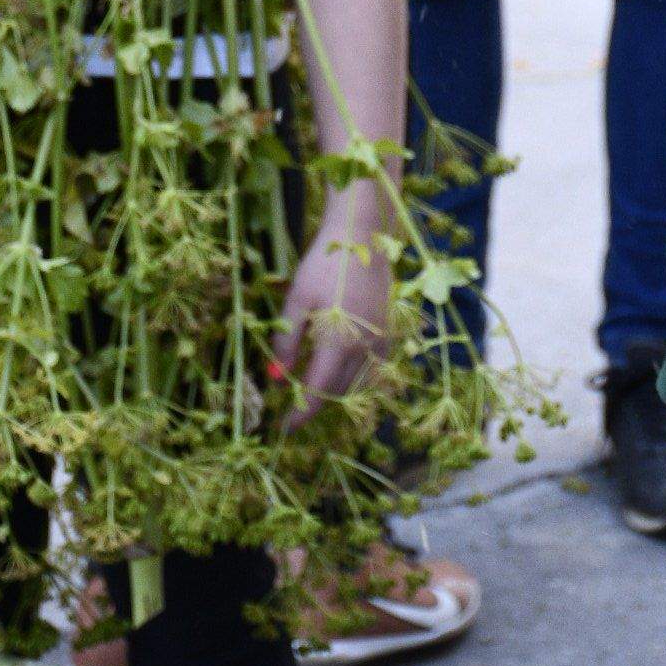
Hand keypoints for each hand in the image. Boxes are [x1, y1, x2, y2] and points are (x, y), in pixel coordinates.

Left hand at [270, 198, 390, 414]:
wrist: (361, 238)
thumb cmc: (324, 266)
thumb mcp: (296, 301)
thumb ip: (287, 341)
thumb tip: (276, 377)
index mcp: (339, 342)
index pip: (318, 391)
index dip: (300, 413)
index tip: (284, 427)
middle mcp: (364, 347)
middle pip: (338, 392)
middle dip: (316, 401)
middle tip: (294, 399)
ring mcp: (380, 341)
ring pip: (358, 384)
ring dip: (336, 391)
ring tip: (314, 384)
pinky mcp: (389, 332)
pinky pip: (374, 370)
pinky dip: (356, 378)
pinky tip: (340, 369)